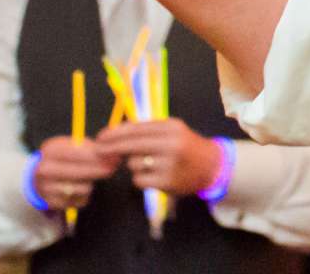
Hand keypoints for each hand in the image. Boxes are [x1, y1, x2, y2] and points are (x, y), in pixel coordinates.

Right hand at [33, 135, 117, 213]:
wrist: (36, 179)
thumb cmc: (60, 159)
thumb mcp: (69, 145)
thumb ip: (89, 147)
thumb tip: (112, 153)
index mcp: (50, 150)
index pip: (79, 153)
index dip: (99, 155)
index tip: (113, 155)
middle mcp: (45, 169)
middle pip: (82, 172)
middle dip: (101, 169)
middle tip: (113, 167)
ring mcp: (47, 188)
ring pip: (84, 188)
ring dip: (91, 183)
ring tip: (89, 177)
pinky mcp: (52, 203)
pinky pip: (80, 200)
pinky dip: (85, 195)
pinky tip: (80, 187)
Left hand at [98, 119, 223, 198]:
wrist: (211, 166)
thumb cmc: (186, 146)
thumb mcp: (171, 131)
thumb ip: (147, 131)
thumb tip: (115, 134)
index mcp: (171, 127)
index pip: (137, 128)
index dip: (116, 133)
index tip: (101, 137)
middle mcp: (171, 144)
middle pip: (132, 145)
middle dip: (112, 148)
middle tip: (99, 150)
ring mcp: (169, 164)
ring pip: (134, 164)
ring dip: (134, 165)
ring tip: (149, 164)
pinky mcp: (167, 182)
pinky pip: (139, 180)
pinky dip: (141, 179)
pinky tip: (153, 176)